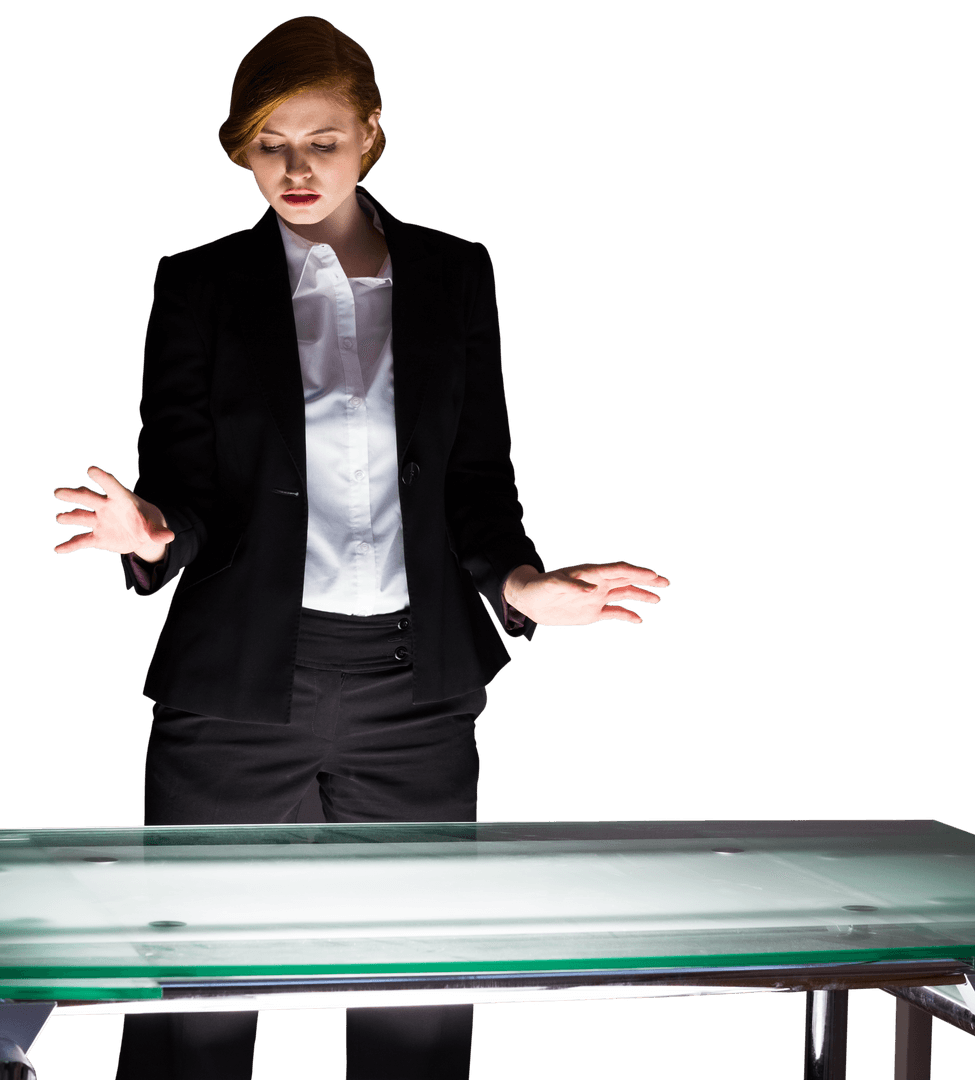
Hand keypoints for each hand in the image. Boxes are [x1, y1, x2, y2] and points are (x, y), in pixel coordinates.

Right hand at [54, 466, 173, 561]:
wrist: (143, 532)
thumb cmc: (149, 522)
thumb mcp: (156, 527)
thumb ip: (159, 532)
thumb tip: (169, 537)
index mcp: (122, 498)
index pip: (112, 486)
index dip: (102, 478)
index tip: (91, 470)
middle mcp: (106, 507)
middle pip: (89, 498)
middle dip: (75, 495)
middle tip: (59, 493)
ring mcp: (100, 521)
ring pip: (81, 517)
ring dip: (70, 517)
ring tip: (61, 518)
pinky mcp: (97, 537)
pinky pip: (81, 540)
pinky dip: (70, 545)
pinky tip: (59, 549)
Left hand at [503, 561, 669, 626]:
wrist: (529, 600)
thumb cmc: (539, 588)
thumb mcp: (551, 585)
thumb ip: (571, 585)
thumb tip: (592, 588)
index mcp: (590, 573)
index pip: (618, 570)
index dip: (636, 572)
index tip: (653, 575)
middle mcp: (597, 583)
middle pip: (627, 579)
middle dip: (646, 579)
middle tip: (665, 581)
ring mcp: (596, 597)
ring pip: (624, 594)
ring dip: (641, 595)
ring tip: (658, 598)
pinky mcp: (591, 612)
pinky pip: (613, 612)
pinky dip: (626, 615)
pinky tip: (639, 619)